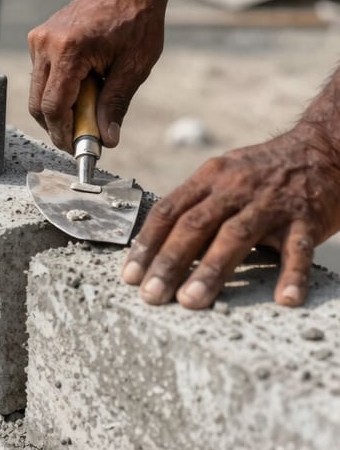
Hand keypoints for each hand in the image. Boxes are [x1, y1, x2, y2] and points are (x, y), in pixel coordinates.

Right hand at [27, 0, 165, 151]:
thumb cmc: (137, 19)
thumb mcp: (134, 66)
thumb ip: (116, 104)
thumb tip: (107, 139)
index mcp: (69, 50)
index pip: (53, 105)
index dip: (63, 133)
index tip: (78, 149)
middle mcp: (46, 44)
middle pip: (38, 103)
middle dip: (57, 127)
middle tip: (81, 138)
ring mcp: (39, 39)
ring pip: (37, 91)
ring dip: (58, 108)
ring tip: (88, 110)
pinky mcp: (40, 38)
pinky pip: (42, 75)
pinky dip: (57, 90)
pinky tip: (83, 86)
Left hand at [122, 123, 339, 308]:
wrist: (322, 148)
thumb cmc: (263, 171)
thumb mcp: (224, 175)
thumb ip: (196, 205)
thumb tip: (158, 245)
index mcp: (210, 178)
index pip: (169, 211)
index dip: (147, 243)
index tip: (129, 275)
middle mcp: (236, 187)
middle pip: (194, 225)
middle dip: (169, 262)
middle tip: (151, 295)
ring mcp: (271, 203)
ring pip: (235, 236)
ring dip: (211, 270)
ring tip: (191, 301)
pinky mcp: (306, 218)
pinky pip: (298, 250)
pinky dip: (292, 274)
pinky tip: (284, 299)